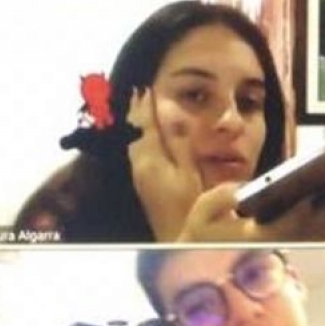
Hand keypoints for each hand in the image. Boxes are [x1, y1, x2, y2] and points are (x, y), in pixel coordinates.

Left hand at [124, 88, 204, 240]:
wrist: (177, 238)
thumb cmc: (188, 208)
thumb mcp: (189, 172)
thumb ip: (181, 144)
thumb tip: (174, 118)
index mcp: (151, 159)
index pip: (145, 124)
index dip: (145, 106)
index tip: (144, 87)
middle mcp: (140, 166)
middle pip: (134, 132)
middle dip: (137, 112)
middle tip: (138, 94)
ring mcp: (140, 177)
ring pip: (134, 143)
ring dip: (137, 125)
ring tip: (139, 110)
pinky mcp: (144, 186)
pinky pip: (137, 154)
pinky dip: (140, 140)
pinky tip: (145, 140)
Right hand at [175, 181, 324, 243]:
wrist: (197, 267)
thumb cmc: (200, 237)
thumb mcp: (203, 211)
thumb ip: (224, 195)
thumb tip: (247, 190)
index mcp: (255, 240)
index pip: (292, 222)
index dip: (313, 205)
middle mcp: (273, 251)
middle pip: (312, 230)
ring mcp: (280, 256)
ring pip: (315, 237)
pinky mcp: (283, 255)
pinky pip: (310, 240)